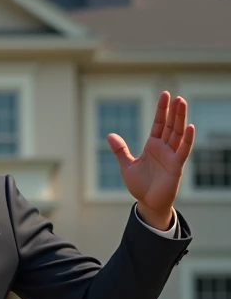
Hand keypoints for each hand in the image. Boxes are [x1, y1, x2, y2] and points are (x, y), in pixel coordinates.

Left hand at [106, 92, 194, 228]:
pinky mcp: (176, 166)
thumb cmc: (140, 186)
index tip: (165, 94)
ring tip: (182, 103)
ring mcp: (171, 156)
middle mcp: (164, 148)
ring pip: (177, 134)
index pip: (159, 123)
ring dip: (180, 119)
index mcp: (152, 145)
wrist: (148, 203)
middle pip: (170, 125)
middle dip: (173, 111)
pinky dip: (186, 139)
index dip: (162, 110)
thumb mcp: (127, 166)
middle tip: (176, 96)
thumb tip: (109, 135)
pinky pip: (183, 150)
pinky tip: (189, 127)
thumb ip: (120, 150)